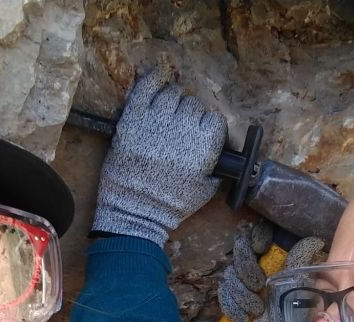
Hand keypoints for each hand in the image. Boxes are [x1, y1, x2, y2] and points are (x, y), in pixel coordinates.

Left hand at [91, 64, 227, 246]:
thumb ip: (217, 164)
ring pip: (172, 93)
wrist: (134, 211)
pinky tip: (156, 78)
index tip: (200, 134)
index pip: (214, 120)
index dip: (208, 127)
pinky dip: (152, 79)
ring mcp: (156, 121)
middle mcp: (183, 129)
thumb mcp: (206, 189)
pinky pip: (145, 87)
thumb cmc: (171, 204)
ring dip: (172, 100)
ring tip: (167, 113)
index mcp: (204, 146)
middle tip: (180, 128)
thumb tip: (221, 147)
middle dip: (189, 115)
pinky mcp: (132, 119)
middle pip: (193, 105)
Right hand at [218, 223, 323, 321]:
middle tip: (258, 286)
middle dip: (246, 268)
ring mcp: (239, 280)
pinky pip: (224, 296)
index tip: (261, 247)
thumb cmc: (296, 306)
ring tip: (257, 310)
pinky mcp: (231, 297)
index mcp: (271, 255)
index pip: (257, 232)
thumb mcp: (304, 283)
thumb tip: (315, 242)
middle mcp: (253, 263)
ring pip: (230, 275)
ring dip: (242, 293)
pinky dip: (233, 308)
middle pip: (240, 253)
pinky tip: (244, 319)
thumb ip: (302, 262)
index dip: (255, 235)